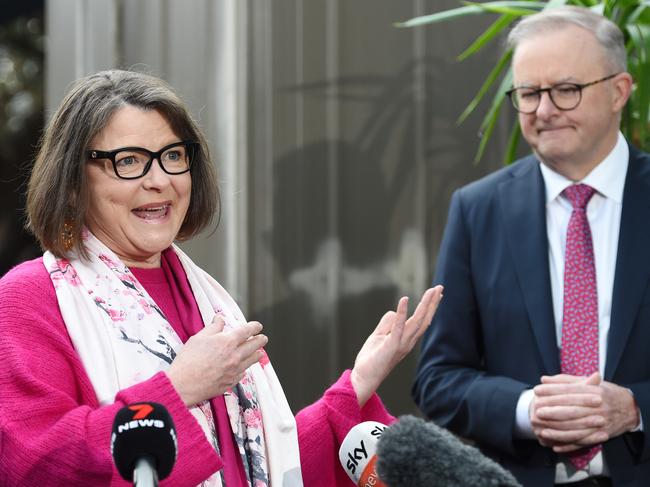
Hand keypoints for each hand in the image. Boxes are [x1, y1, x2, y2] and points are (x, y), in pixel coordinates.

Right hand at [167, 316, 267, 406]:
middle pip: (254, 346)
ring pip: (252, 361)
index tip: (258, 326)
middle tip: (263, 338)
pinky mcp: (231, 382)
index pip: (247, 331)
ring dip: (257, 355)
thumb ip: (213, 327)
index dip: (254, 327)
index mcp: (228, 342)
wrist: (183, 384)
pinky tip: (243, 368)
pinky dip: (244, 369)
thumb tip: (220, 319)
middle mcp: (235, 356)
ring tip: (260, 352)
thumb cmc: (188, 359)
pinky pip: (242, 374)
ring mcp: (234, 370)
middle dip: (261, 340)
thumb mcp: (199, 337)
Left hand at [351, 285, 442, 406]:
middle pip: (424, 319)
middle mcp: (408, 341)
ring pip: (417, 321)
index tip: (437, 293)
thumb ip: (387, 323)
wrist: (364, 377)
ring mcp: (401, 343)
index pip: (422, 321)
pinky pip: (397, 326)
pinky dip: (401, 312)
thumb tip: (395, 311)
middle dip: (432, 303)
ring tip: (431, 291)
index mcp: (407, 339)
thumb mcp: (379, 335)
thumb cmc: (372, 358)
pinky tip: (404, 300)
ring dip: (425, 305)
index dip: (430, 307)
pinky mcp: (391, 345)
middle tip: (440, 287)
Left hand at [531, 372, 638, 451]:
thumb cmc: (603, 392)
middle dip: (554, 411)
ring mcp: (601, 422)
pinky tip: (555, 446)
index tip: (537, 390)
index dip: (552, 390)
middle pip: (573, 410)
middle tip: (537, 410)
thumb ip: (565, 381)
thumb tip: (544, 379)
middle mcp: (598, 407)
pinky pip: (584, 442)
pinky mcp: (602, 435)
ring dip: (558, 431)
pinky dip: (569, 445)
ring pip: (577, 428)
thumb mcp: (588, 382)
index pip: (569, 391)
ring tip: (542, 431)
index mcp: (594, 391)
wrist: (628, 407)